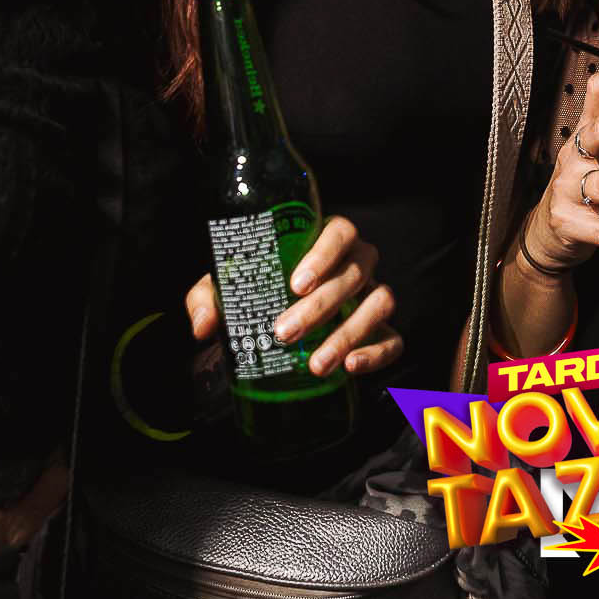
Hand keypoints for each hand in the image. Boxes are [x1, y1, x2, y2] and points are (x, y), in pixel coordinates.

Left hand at [183, 214, 402, 376]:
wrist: (279, 326)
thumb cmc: (258, 293)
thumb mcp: (230, 290)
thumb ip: (210, 299)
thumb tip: (204, 326)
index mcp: (325, 242)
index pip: (340, 232)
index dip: (324, 254)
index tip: (295, 283)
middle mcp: (357, 263)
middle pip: (355, 272)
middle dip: (321, 305)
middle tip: (285, 332)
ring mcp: (373, 295)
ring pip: (380, 302)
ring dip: (349, 332)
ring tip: (316, 364)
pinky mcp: (383, 330)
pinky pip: (394, 338)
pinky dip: (377, 352)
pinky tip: (351, 367)